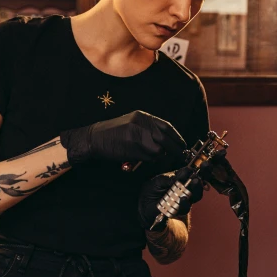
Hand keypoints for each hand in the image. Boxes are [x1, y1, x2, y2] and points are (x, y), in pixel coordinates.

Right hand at [59, 110, 186, 165]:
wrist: (94, 138)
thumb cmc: (113, 133)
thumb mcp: (132, 123)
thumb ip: (148, 129)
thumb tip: (167, 140)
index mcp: (143, 116)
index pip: (167, 127)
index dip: (177, 137)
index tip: (183, 145)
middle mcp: (141, 123)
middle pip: (166, 138)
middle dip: (175, 149)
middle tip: (181, 155)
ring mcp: (137, 135)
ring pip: (158, 149)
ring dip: (160, 156)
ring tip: (156, 157)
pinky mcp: (132, 147)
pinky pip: (148, 156)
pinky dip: (150, 160)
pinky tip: (144, 159)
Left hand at [138, 165, 204, 230]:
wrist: (143, 204)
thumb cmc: (151, 189)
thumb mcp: (158, 181)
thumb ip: (170, 178)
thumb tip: (183, 174)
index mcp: (180, 178)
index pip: (190, 173)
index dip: (197, 170)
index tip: (201, 166)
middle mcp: (184, 188)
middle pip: (197, 185)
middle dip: (199, 181)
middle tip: (197, 178)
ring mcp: (183, 199)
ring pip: (195, 196)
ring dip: (195, 190)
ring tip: (194, 185)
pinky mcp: (179, 210)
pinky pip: (185, 208)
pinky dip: (184, 203)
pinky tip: (182, 199)